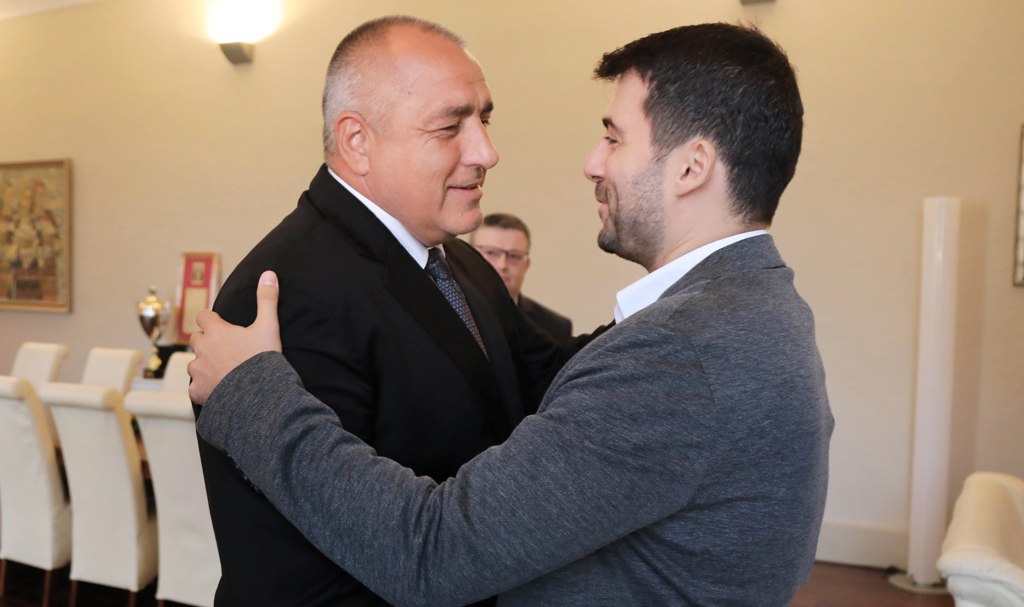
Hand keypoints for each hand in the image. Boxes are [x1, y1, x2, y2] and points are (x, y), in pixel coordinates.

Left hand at [188, 270, 282, 403]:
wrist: (258, 394)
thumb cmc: (262, 359)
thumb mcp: (268, 326)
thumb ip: (267, 299)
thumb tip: (269, 273)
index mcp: (216, 331)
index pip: (203, 317)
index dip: (211, 320)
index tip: (221, 326)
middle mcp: (202, 348)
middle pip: (196, 339)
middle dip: (206, 342)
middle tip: (225, 349)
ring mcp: (198, 370)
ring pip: (194, 363)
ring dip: (204, 365)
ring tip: (222, 372)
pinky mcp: (197, 390)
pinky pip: (195, 387)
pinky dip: (203, 388)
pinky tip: (218, 390)